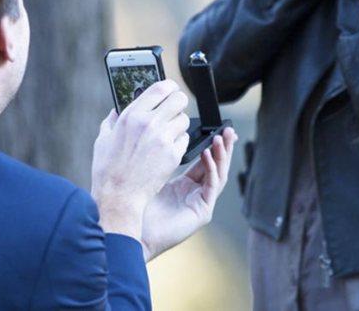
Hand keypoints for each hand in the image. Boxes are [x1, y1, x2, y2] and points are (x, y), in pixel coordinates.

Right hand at [91, 80, 189, 240]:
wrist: (118, 196)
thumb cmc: (108, 169)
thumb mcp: (104, 139)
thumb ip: (112, 121)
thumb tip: (116, 111)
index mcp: (132, 115)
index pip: (161, 88)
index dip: (170, 86)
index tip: (171, 89)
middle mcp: (149, 124)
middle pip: (180, 99)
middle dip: (178, 103)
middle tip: (174, 110)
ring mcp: (163, 139)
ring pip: (185, 120)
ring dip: (178, 124)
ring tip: (167, 133)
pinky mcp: (173, 155)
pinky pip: (185, 139)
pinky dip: (179, 141)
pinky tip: (168, 148)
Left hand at [140, 127, 237, 261]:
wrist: (130, 230)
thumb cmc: (135, 205)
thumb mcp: (150, 174)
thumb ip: (158, 157)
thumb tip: (158, 132)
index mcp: (185, 185)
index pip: (205, 161)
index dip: (212, 145)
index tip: (217, 129)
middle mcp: (195, 194)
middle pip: (216, 166)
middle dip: (223, 147)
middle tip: (228, 130)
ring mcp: (200, 203)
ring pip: (219, 174)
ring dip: (221, 155)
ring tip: (220, 138)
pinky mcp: (202, 212)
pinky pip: (211, 186)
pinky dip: (211, 169)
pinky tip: (206, 155)